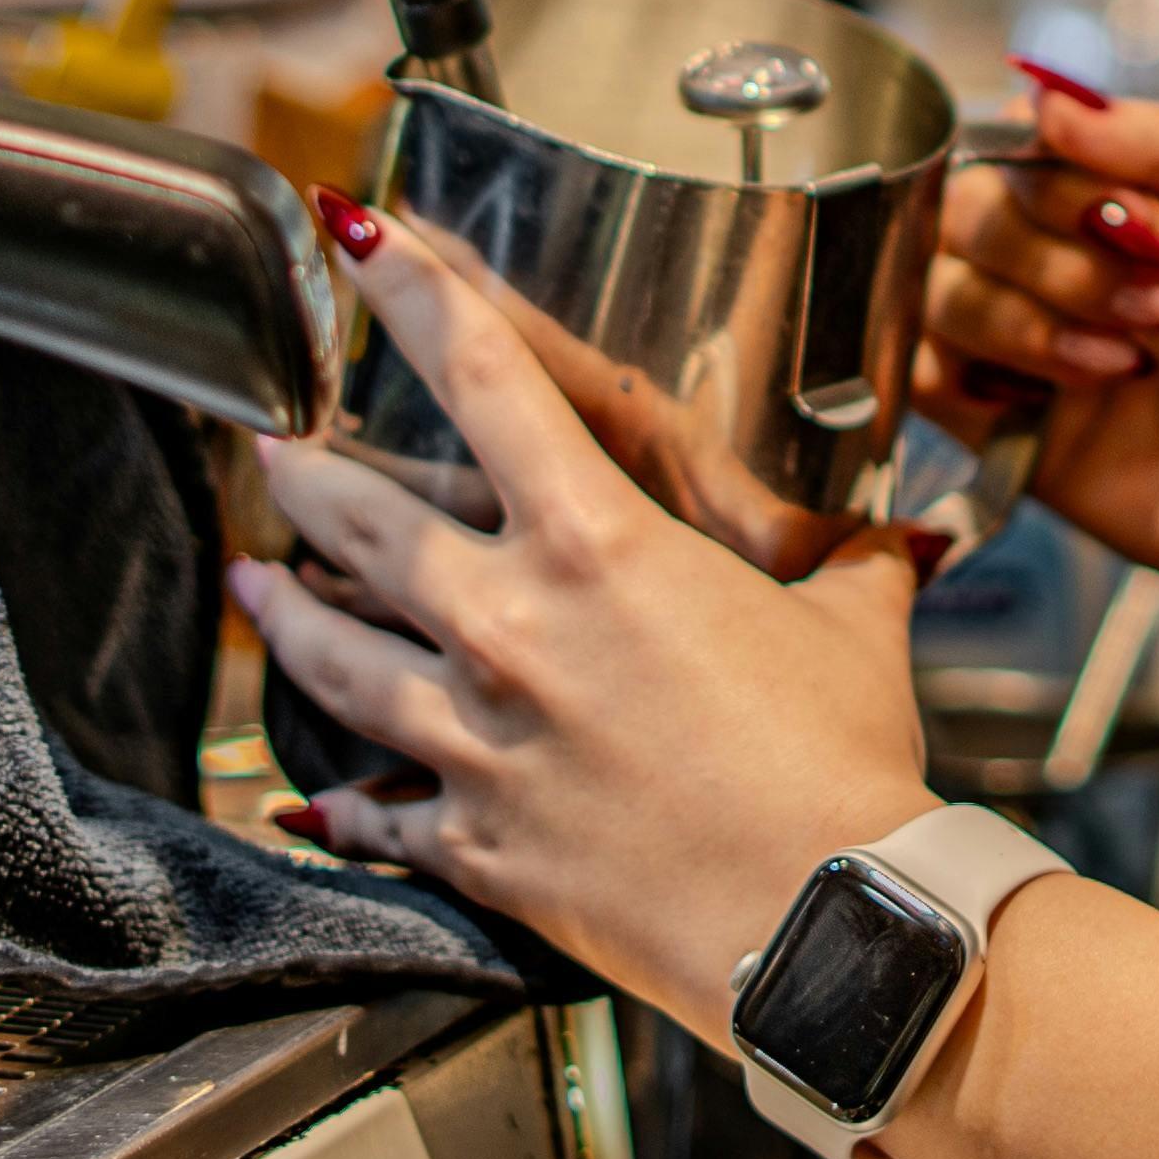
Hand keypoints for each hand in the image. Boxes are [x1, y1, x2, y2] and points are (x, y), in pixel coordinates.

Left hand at [236, 194, 938, 1026]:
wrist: (829, 921)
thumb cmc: (845, 766)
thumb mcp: (854, 628)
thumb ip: (855, 566)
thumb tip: (904, 539)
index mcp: (598, 544)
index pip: (478, 375)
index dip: (406, 288)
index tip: (356, 236)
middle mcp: (511, 626)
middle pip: (361, 521)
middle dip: (306, 473)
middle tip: (273, 446)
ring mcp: (476, 739)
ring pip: (332, 659)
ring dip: (284, 616)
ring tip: (254, 587)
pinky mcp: (473, 844)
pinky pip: (372, 816)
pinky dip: (332, 808)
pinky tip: (301, 803)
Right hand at [917, 74, 1158, 652]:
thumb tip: (1046, 98)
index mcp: (1144, 203)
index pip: (1025, 146)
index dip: (1052, 174)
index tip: (1121, 215)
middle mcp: (1081, 269)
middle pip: (966, 212)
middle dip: (1051, 254)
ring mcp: (1046, 354)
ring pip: (938, 291)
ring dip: (1026, 316)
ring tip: (1133, 362)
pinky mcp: (1024, 441)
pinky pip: (929, 383)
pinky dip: (975, 373)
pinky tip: (1075, 392)